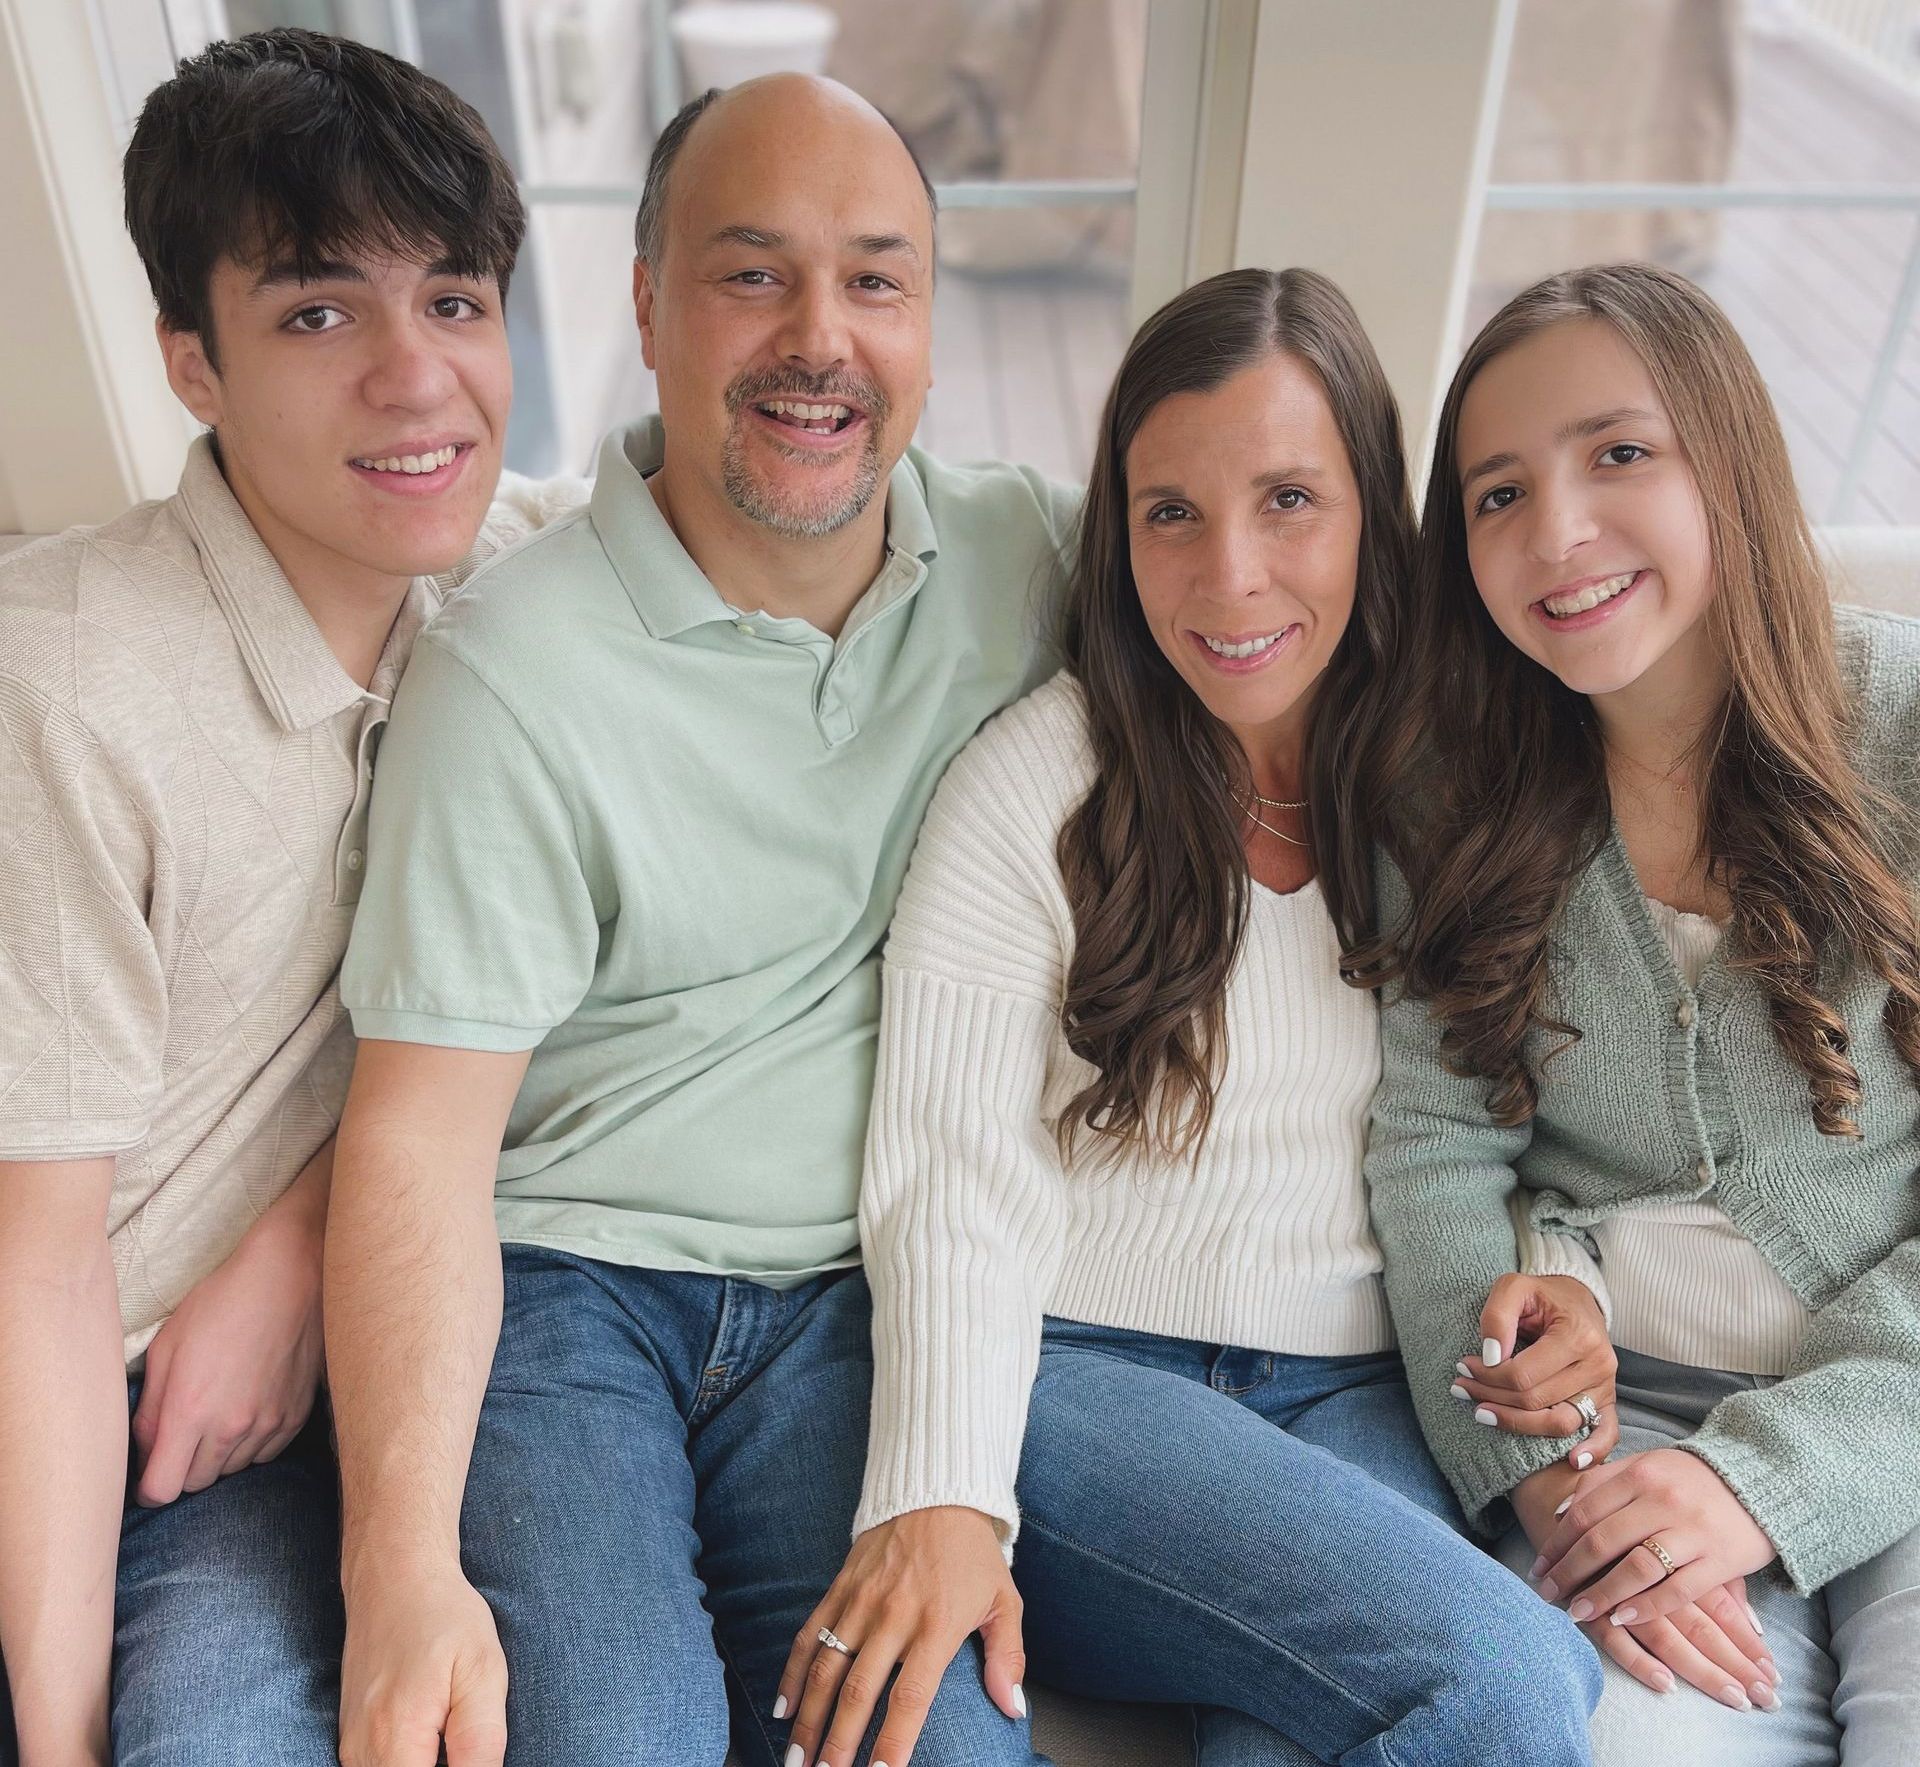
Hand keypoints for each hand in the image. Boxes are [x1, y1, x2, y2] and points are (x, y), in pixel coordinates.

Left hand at [130, 1193, 324, 1505]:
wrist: (290, 1275)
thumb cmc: (222, 1302)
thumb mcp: (168, 1346)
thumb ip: (150, 1407)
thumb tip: (145, 1448)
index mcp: (190, 1411)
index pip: (162, 1490)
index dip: (148, 1488)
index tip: (148, 1470)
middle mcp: (231, 1427)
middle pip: (196, 1484)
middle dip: (181, 1466)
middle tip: (182, 1430)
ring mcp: (269, 1423)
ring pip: (231, 1469)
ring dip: (217, 1453)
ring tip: (218, 1411)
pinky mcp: (296, 1415)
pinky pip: (264, 1453)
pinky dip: (250, 1442)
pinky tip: (247, 1407)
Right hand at [338, 1562, 507, 1766]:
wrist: (394, 1578)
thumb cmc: (443, 1618)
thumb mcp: (482, 1672)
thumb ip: (481, 1743)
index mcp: (396, 1739)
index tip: (467, 1748)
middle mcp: (362, 1752)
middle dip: (441, 1766)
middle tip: (462, 1733)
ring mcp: (352, 1748)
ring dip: (424, 1763)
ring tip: (450, 1727)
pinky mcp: (352, 1740)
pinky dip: (410, 1761)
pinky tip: (433, 1735)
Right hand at [777, 1507, 1025, 1766]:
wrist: (937, 1490)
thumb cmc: (974, 1554)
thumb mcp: (1004, 1600)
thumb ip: (1007, 1657)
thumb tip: (1014, 1709)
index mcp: (937, 1625)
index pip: (910, 1697)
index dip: (892, 1742)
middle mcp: (894, 1615)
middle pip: (858, 1691)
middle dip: (838, 1744)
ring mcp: (861, 1600)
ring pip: (826, 1668)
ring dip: (808, 1719)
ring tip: (796, 1760)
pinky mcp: (840, 1586)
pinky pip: (809, 1634)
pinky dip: (791, 1672)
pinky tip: (781, 1708)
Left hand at [1451, 1274, 1618, 1466]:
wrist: (1576, 1300)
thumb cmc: (1541, 1296)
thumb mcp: (1513, 1286)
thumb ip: (1498, 1316)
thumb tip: (1490, 1357)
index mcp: (1578, 1335)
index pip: (1523, 1374)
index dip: (1487, 1376)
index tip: (1463, 1366)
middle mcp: (1598, 1364)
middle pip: (1536, 1401)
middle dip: (1491, 1397)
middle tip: (1461, 1387)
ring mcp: (1605, 1387)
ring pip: (1560, 1422)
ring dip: (1516, 1423)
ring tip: (1481, 1412)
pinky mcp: (1608, 1402)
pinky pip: (1606, 1434)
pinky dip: (1592, 1451)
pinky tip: (1571, 1461)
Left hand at [1512, 1463, 1774, 1709]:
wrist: (1761, 1480)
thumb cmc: (1692, 1479)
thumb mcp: (1647, 1466)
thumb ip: (1603, 1483)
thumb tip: (1560, 1511)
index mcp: (1639, 1474)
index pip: (1586, 1511)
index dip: (1557, 1542)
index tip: (1539, 1566)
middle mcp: (1662, 1501)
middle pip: (1603, 1541)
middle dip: (1570, 1572)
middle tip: (1547, 1594)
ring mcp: (1692, 1531)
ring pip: (1636, 1568)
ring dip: (1602, 1594)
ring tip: (1578, 1613)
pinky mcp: (1720, 1560)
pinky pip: (1678, 1590)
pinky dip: (1647, 1606)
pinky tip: (1622, 1618)